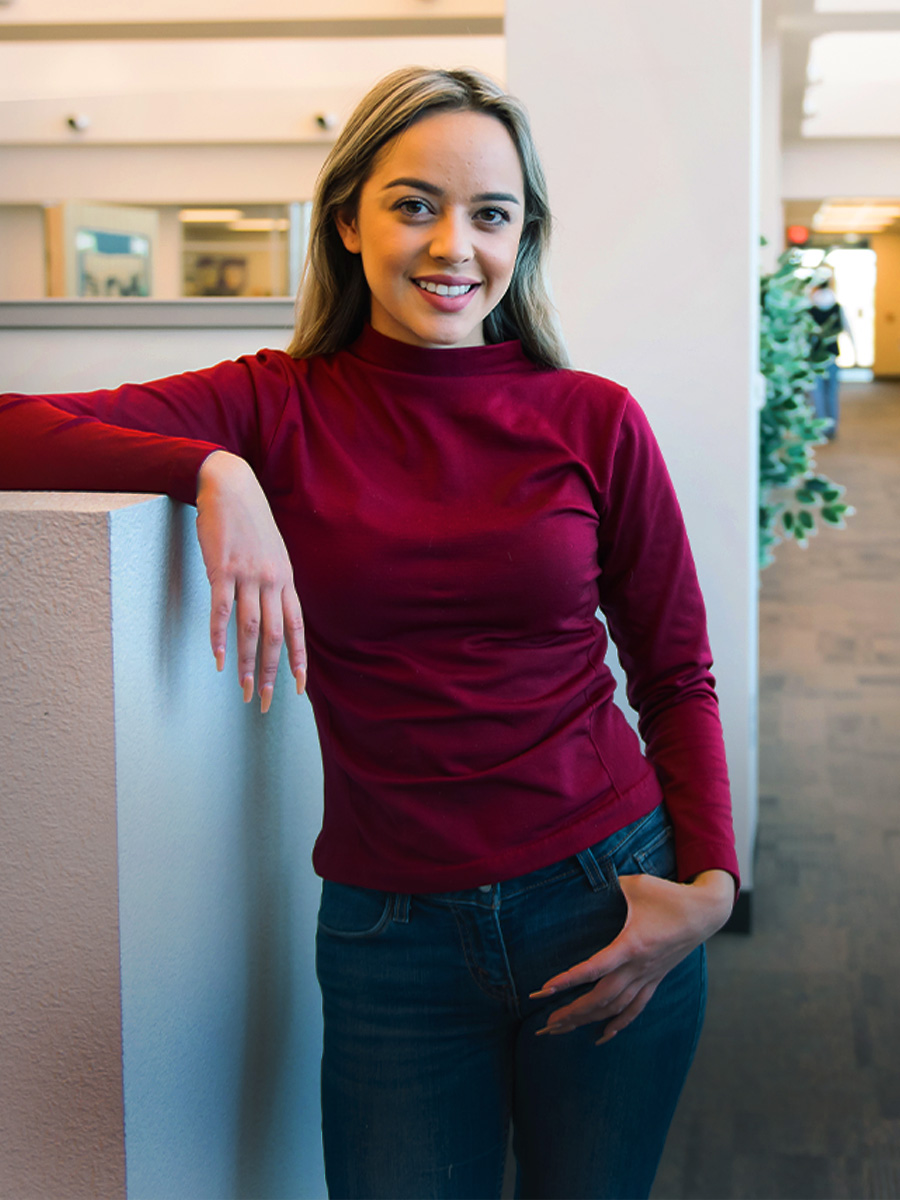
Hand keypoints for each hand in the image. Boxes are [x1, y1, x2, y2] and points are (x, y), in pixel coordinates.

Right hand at [196, 450, 306, 712]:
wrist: (231, 486)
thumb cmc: (250, 521)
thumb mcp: (273, 553)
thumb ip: (274, 583)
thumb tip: (272, 612)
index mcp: (286, 579)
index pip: (296, 628)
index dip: (298, 659)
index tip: (297, 688)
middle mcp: (272, 580)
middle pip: (275, 636)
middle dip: (271, 673)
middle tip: (264, 702)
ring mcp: (247, 575)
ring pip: (251, 629)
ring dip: (247, 663)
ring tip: (243, 689)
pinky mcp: (222, 569)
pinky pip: (221, 610)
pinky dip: (220, 637)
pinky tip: (219, 659)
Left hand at [532, 869, 734, 1043]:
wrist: (706, 912)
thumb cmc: (669, 895)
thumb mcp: (637, 884)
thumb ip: (609, 886)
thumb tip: (584, 883)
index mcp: (632, 944)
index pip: (595, 968)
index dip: (569, 979)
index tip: (544, 989)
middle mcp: (639, 967)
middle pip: (601, 997)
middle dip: (572, 1012)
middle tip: (545, 1023)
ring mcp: (648, 976)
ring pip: (616, 1007)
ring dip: (588, 1020)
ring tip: (562, 1029)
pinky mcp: (654, 979)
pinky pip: (635, 1008)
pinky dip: (617, 1024)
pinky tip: (602, 1036)